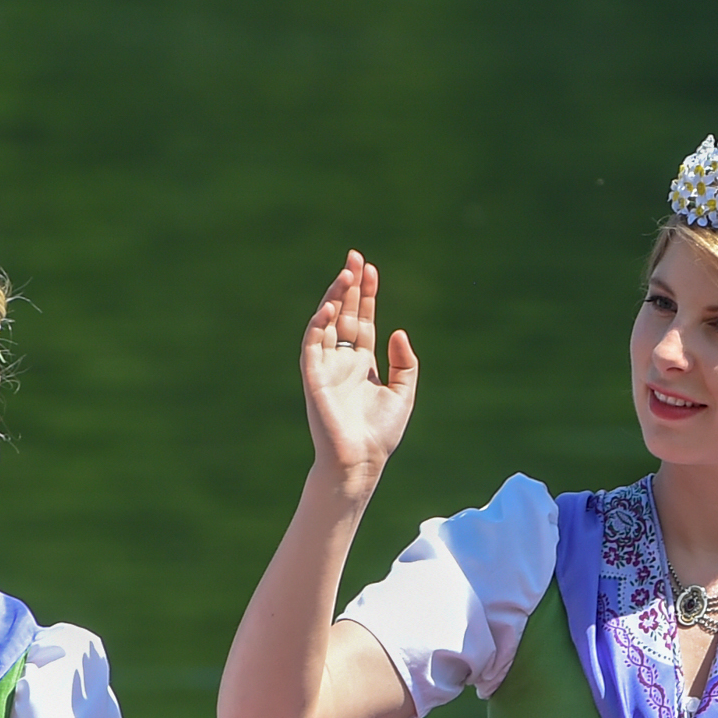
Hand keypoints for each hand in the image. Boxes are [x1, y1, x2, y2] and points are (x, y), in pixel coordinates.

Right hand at [301, 252, 417, 496]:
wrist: (362, 460)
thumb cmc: (380, 433)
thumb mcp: (403, 392)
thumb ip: (404, 362)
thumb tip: (398, 331)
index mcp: (362, 364)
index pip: (362, 320)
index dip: (366, 295)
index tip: (370, 269)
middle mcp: (342, 361)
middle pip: (344, 314)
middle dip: (349, 286)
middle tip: (355, 257)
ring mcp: (326, 367)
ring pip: (327, 324)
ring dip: (334, 298)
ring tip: (345, 274)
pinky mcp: (314, 378)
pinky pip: (313, 345)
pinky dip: (319, 325)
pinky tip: (330, 306)